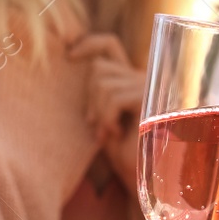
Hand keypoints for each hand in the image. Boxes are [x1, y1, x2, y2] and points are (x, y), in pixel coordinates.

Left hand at [69, 33, 143, 182]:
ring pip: (103, 84)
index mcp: (132, 77)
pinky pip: (114, 98)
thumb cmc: (121, 150)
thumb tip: (72, 58)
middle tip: (95, 124)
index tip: (68, 56)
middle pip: (99, 68)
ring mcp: (149, 87)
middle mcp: (144, 77)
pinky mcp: (150, 100)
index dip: (88, 44)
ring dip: (98, 112)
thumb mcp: (103, 115)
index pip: (109, 44)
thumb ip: (97, 90)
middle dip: (90, 98)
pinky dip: (107, 118)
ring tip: (107, 132)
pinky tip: (116, 134)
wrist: (142, 175)